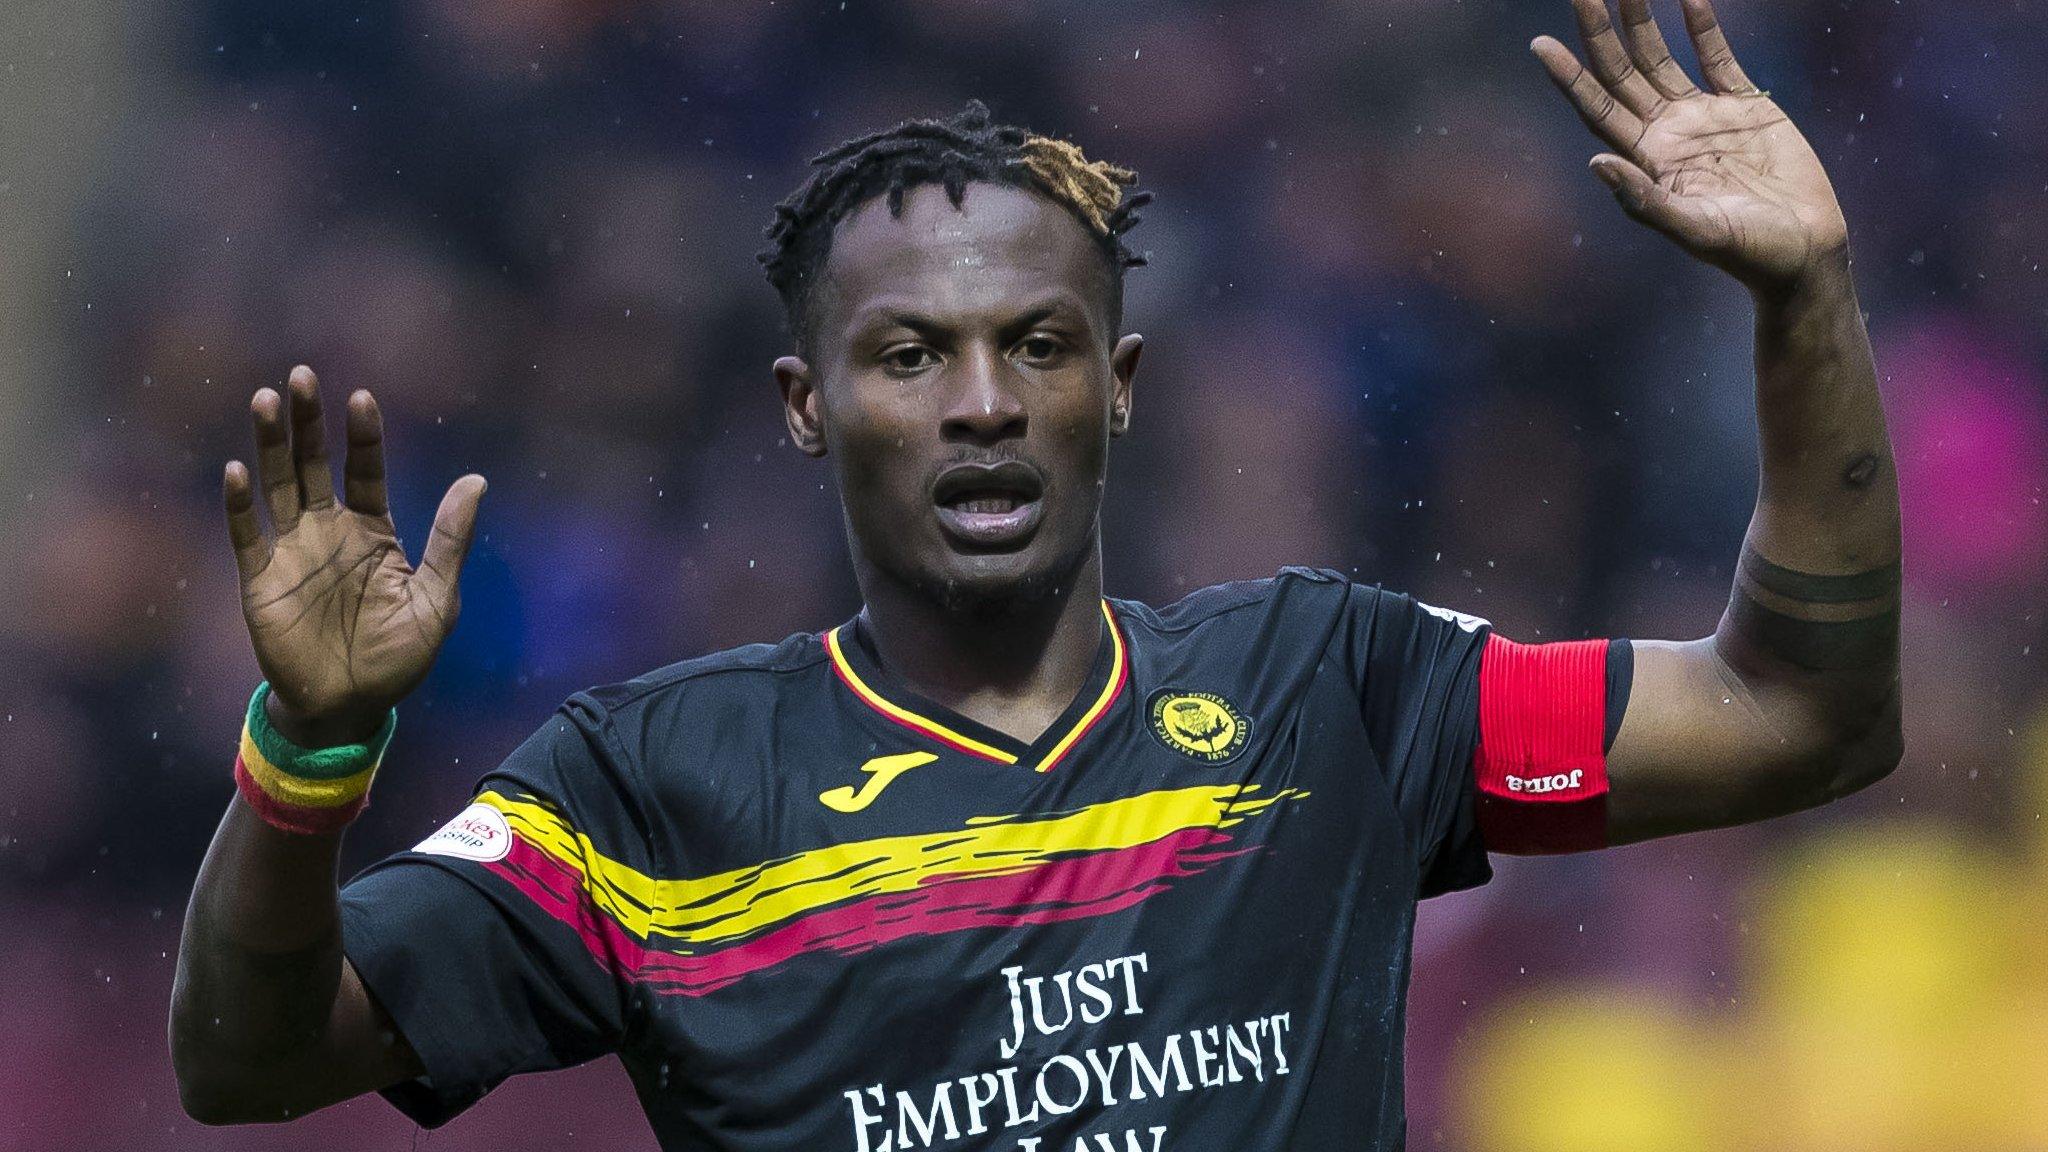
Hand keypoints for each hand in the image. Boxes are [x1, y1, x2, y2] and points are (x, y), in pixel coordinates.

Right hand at [224, 366, 484, 731]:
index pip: (366, 469)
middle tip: (300, 376)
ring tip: (266, 399)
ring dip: (270, 444)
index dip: (363, 435)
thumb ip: (450, 540)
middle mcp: (329, 530)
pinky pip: (247, 533)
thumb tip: (476, 480)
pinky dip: (239, 503)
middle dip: (307, 422)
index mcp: (374, 530)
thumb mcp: (436, 599)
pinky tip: (237, 470)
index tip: (361, 398)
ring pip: (278, 485)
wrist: (350, 707)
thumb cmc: (398, 657)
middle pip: (314, 463)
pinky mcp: (261, 579)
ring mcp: (292, 551)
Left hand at [1533, 0, 1848, 291]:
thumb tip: (1595, 162)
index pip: (1598, 108)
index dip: (1569, 77)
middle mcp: (1667, 133)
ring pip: (1662, 58)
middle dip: (1599, 33)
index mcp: (1648, 161)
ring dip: (1642, 22)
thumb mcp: (1694, 230)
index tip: (1539, 44)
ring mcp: (1704, 117)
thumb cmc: (1747, 252)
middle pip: (1622, 73)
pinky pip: (1718, 58)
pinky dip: (1704, 28)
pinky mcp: (1746, 107)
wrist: (1804, 251)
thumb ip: (1645, 200)